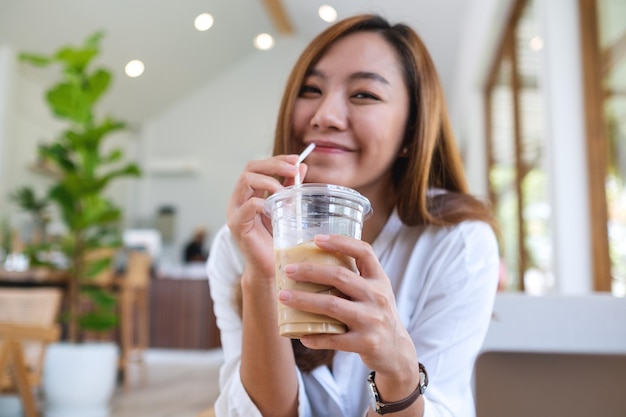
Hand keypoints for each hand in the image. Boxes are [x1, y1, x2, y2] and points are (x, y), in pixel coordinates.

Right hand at [226, 154, 305, 279]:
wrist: (271, 267)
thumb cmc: (277, 240)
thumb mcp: (286, 208)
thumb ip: (290, 187)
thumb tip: (301, 166)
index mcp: (248, 193)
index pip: (257, 166)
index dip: (276, 160)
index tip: (296, 159)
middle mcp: (238, 199)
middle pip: (250, 169)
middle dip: (274, 165)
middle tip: (293, 170)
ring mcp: (234, 212)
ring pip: (246, 181)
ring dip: (269, 182)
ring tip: (285, 193)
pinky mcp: (236, 225)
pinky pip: (248, 206)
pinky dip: (264, 203)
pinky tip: (277, 210)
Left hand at [278, 234, 418, 376]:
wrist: (396, 352)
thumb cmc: (377, 316)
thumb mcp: (375, 292)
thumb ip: (354, 278)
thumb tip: (313, 261)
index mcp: (379, 280)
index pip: (364, 252)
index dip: (340, 242)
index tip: (316, 239)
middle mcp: (378, 297)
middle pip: (340, 277)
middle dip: (310, 271)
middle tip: (287, 270)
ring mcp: (373, 320)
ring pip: (332, 305)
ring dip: (304, 300)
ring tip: (283, 297)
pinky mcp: (366, 343)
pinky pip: (334, 339)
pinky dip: (315, 337)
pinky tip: (301, 335)